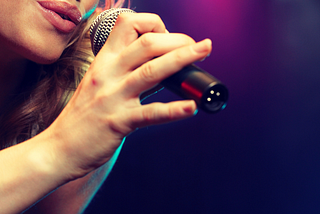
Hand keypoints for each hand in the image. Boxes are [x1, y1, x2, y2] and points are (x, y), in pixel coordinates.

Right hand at [45, 13, 211, 179]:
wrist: (60, 146)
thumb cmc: (83, 114)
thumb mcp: (99, 82)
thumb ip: (124, 70)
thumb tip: (159, 66)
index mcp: (104, 60)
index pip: (129, 24)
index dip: (154, 24)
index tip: (168, 36)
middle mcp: (108, 73)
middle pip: (147, 43)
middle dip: (178, 39)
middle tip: (198, 47)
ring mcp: (113, 97)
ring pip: (152, 71)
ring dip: (182, 58)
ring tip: (204, 51)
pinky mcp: (118, 122)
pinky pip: (151, 113)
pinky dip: (174, 110)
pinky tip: (191, 108)